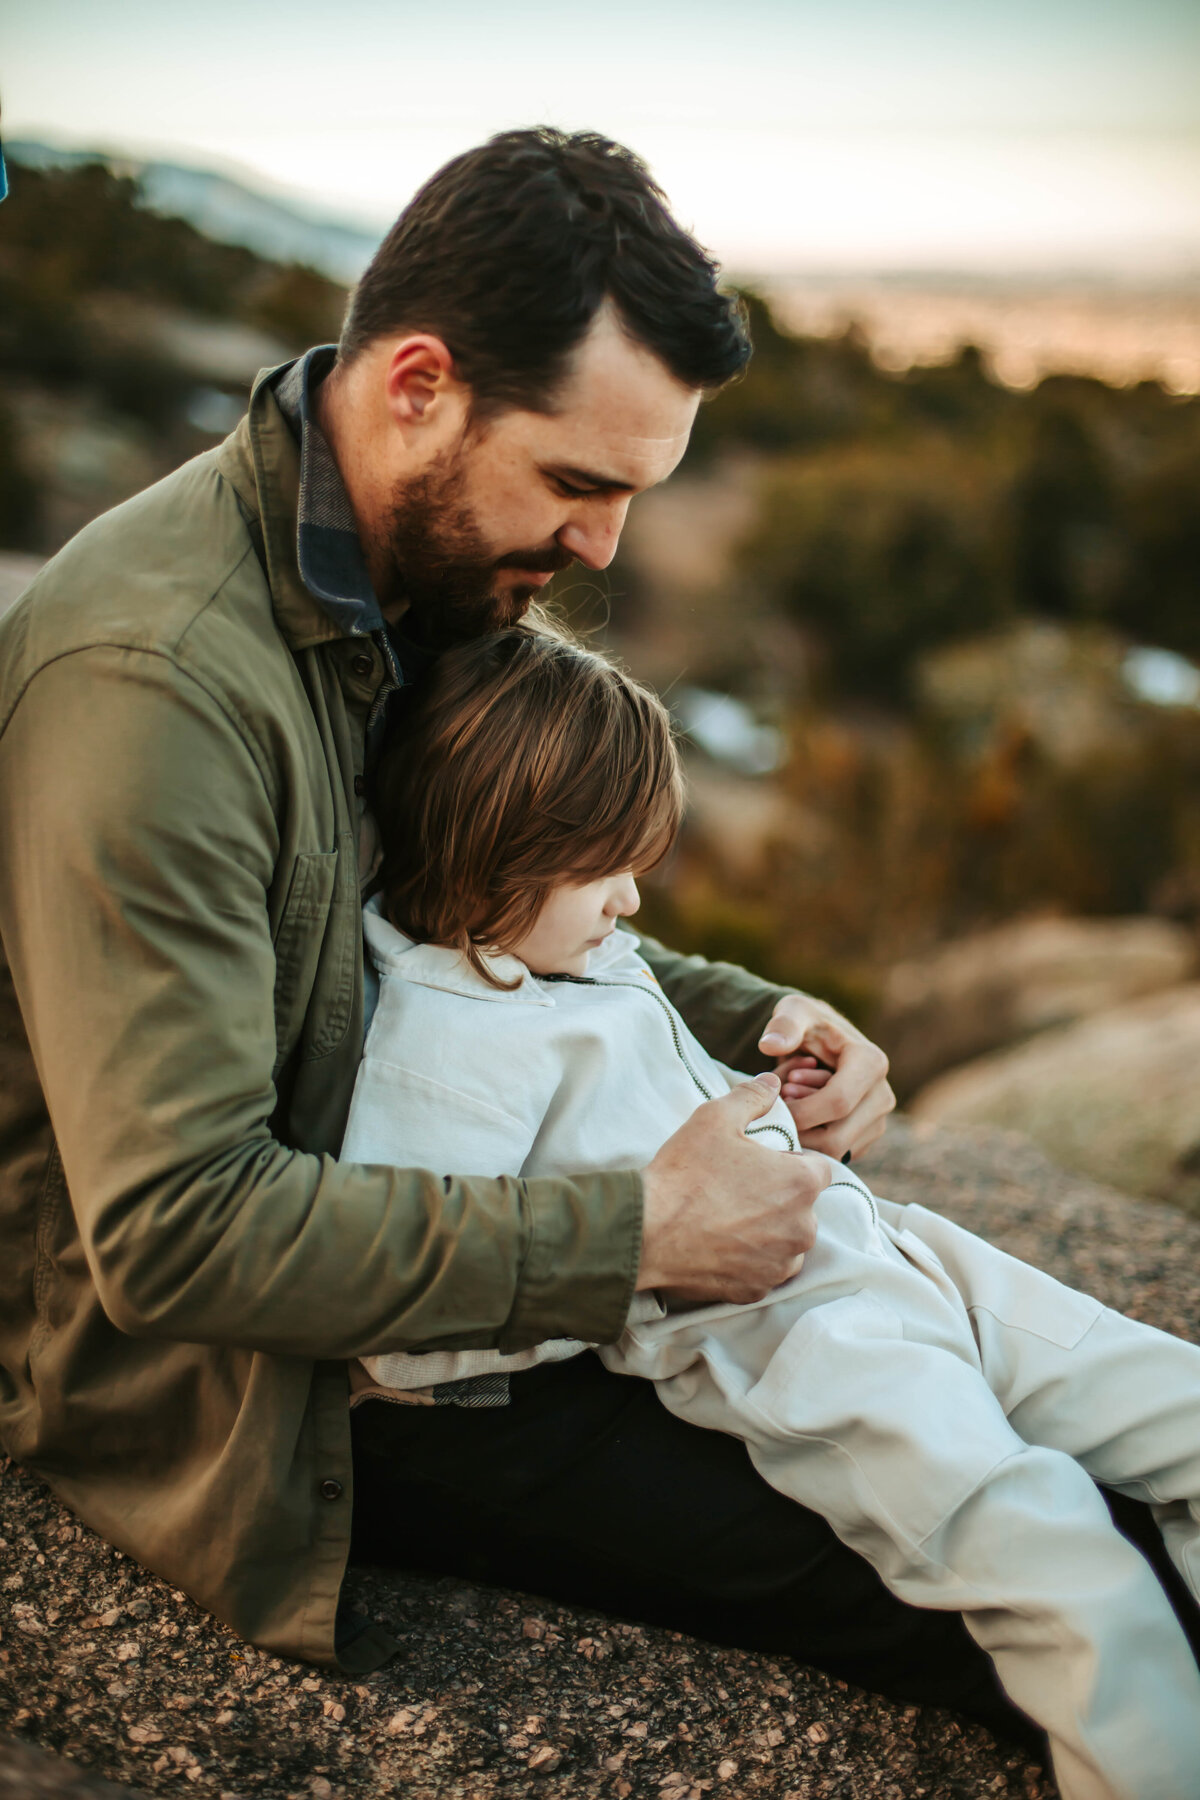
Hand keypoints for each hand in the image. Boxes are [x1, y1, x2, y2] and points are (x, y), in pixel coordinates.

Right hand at [637, 1074, 832, 1304]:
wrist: (647, 1233)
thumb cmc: (685, 1174)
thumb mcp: (714, 1119)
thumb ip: (752, 1097)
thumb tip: (772, 1083)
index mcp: (801, 1184)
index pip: (817, 1168)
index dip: (789, 1162)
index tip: (759, 1164)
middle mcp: (803, 1228)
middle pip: (803, 1206)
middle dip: (779, 1198)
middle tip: (737, 1189)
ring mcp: (781, 1263)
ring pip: (787, 1241)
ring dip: (768, 1230)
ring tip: (727, 1218)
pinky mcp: (758, 1289)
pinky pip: (764, 1269)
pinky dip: (749, 1259)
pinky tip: (719, 1243)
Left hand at [759, 993, 894, 1162]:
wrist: (819, 1041)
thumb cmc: (806, 1024)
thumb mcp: (794, 1012)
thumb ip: (783, 1024)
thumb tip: (771, 1045)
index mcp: (871, 1063)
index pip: (838, 1102)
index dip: (802, 1109)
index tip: (779, 1096)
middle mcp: (883, 1095)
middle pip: (837, 1135)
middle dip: (801, 1124)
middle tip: (782, 1099)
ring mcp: (877, 1121)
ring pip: (835, 1150)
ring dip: (805, 1132)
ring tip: (792, 1101)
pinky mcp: (865, 1138)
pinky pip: (835, 1155)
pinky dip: (812, 1141)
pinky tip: (802, 1115)